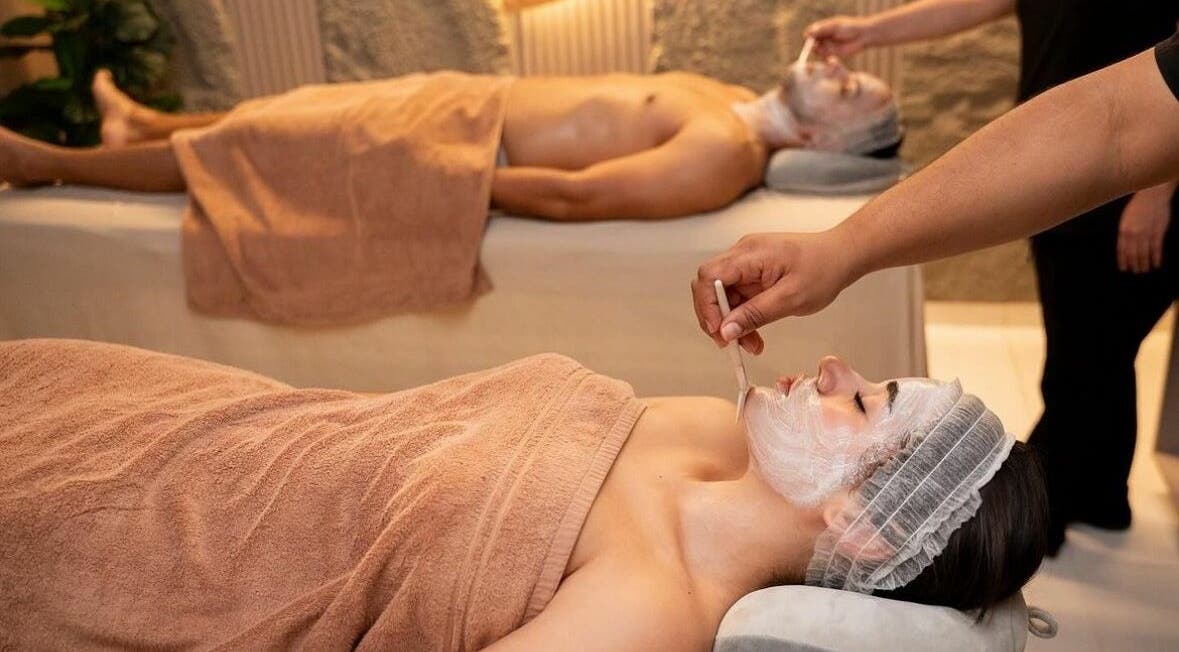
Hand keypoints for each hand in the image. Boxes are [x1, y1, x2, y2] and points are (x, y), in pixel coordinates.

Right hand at [692, 231, 855, 353]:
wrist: (841, 255)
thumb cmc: (823, 269)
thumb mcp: (791, 298)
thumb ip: (755, 314)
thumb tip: (726, 330)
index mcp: (751, 254)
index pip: (709, 277)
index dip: (707, 306)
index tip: (718, 331)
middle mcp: (743, 254)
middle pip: (710, 286)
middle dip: (716, 318)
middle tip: (729, 343)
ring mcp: (747, 262)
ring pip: (723, 295)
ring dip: (731, 322)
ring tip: (750, 344)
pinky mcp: (752, 271)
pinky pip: (737, 296)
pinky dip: (742, 316)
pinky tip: (753, 333)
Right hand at [805, 16, 876, 58]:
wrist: (862, 36)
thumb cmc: (849, 27)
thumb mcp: (834, 26)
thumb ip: (822, 30)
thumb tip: (808, 34)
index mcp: (822, 28)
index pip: (810, 32)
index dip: (808, 36)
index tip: (807, 38)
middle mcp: (823, 37)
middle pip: (811, 43)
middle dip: (811, 45)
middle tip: (815, 46)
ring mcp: (827, 46)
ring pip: (817, 51)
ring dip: (819, 51)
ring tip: (827, 49)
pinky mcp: (832, 54)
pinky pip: (824, 57)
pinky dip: (825, 57)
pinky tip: (832, 54)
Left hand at [1117, 182, 1174, 273]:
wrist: (1152, 195)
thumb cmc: (1138, 206)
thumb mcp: (1126, 219)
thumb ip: (1126, 232)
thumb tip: (1125, 246)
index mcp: (1124, 230)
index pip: (1122, 249)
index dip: (1123, 260)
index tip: (1124, 268)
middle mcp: (1134, 233)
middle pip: (1133, 253)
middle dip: (1134, 264)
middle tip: (1136, 272)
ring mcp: (1146, 233)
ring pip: (1144, 253)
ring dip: (1144, 263)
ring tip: (1144, 270)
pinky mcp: (1158, 231)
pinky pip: (1156, 248)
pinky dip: (1156, 257)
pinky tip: (1156, 264)